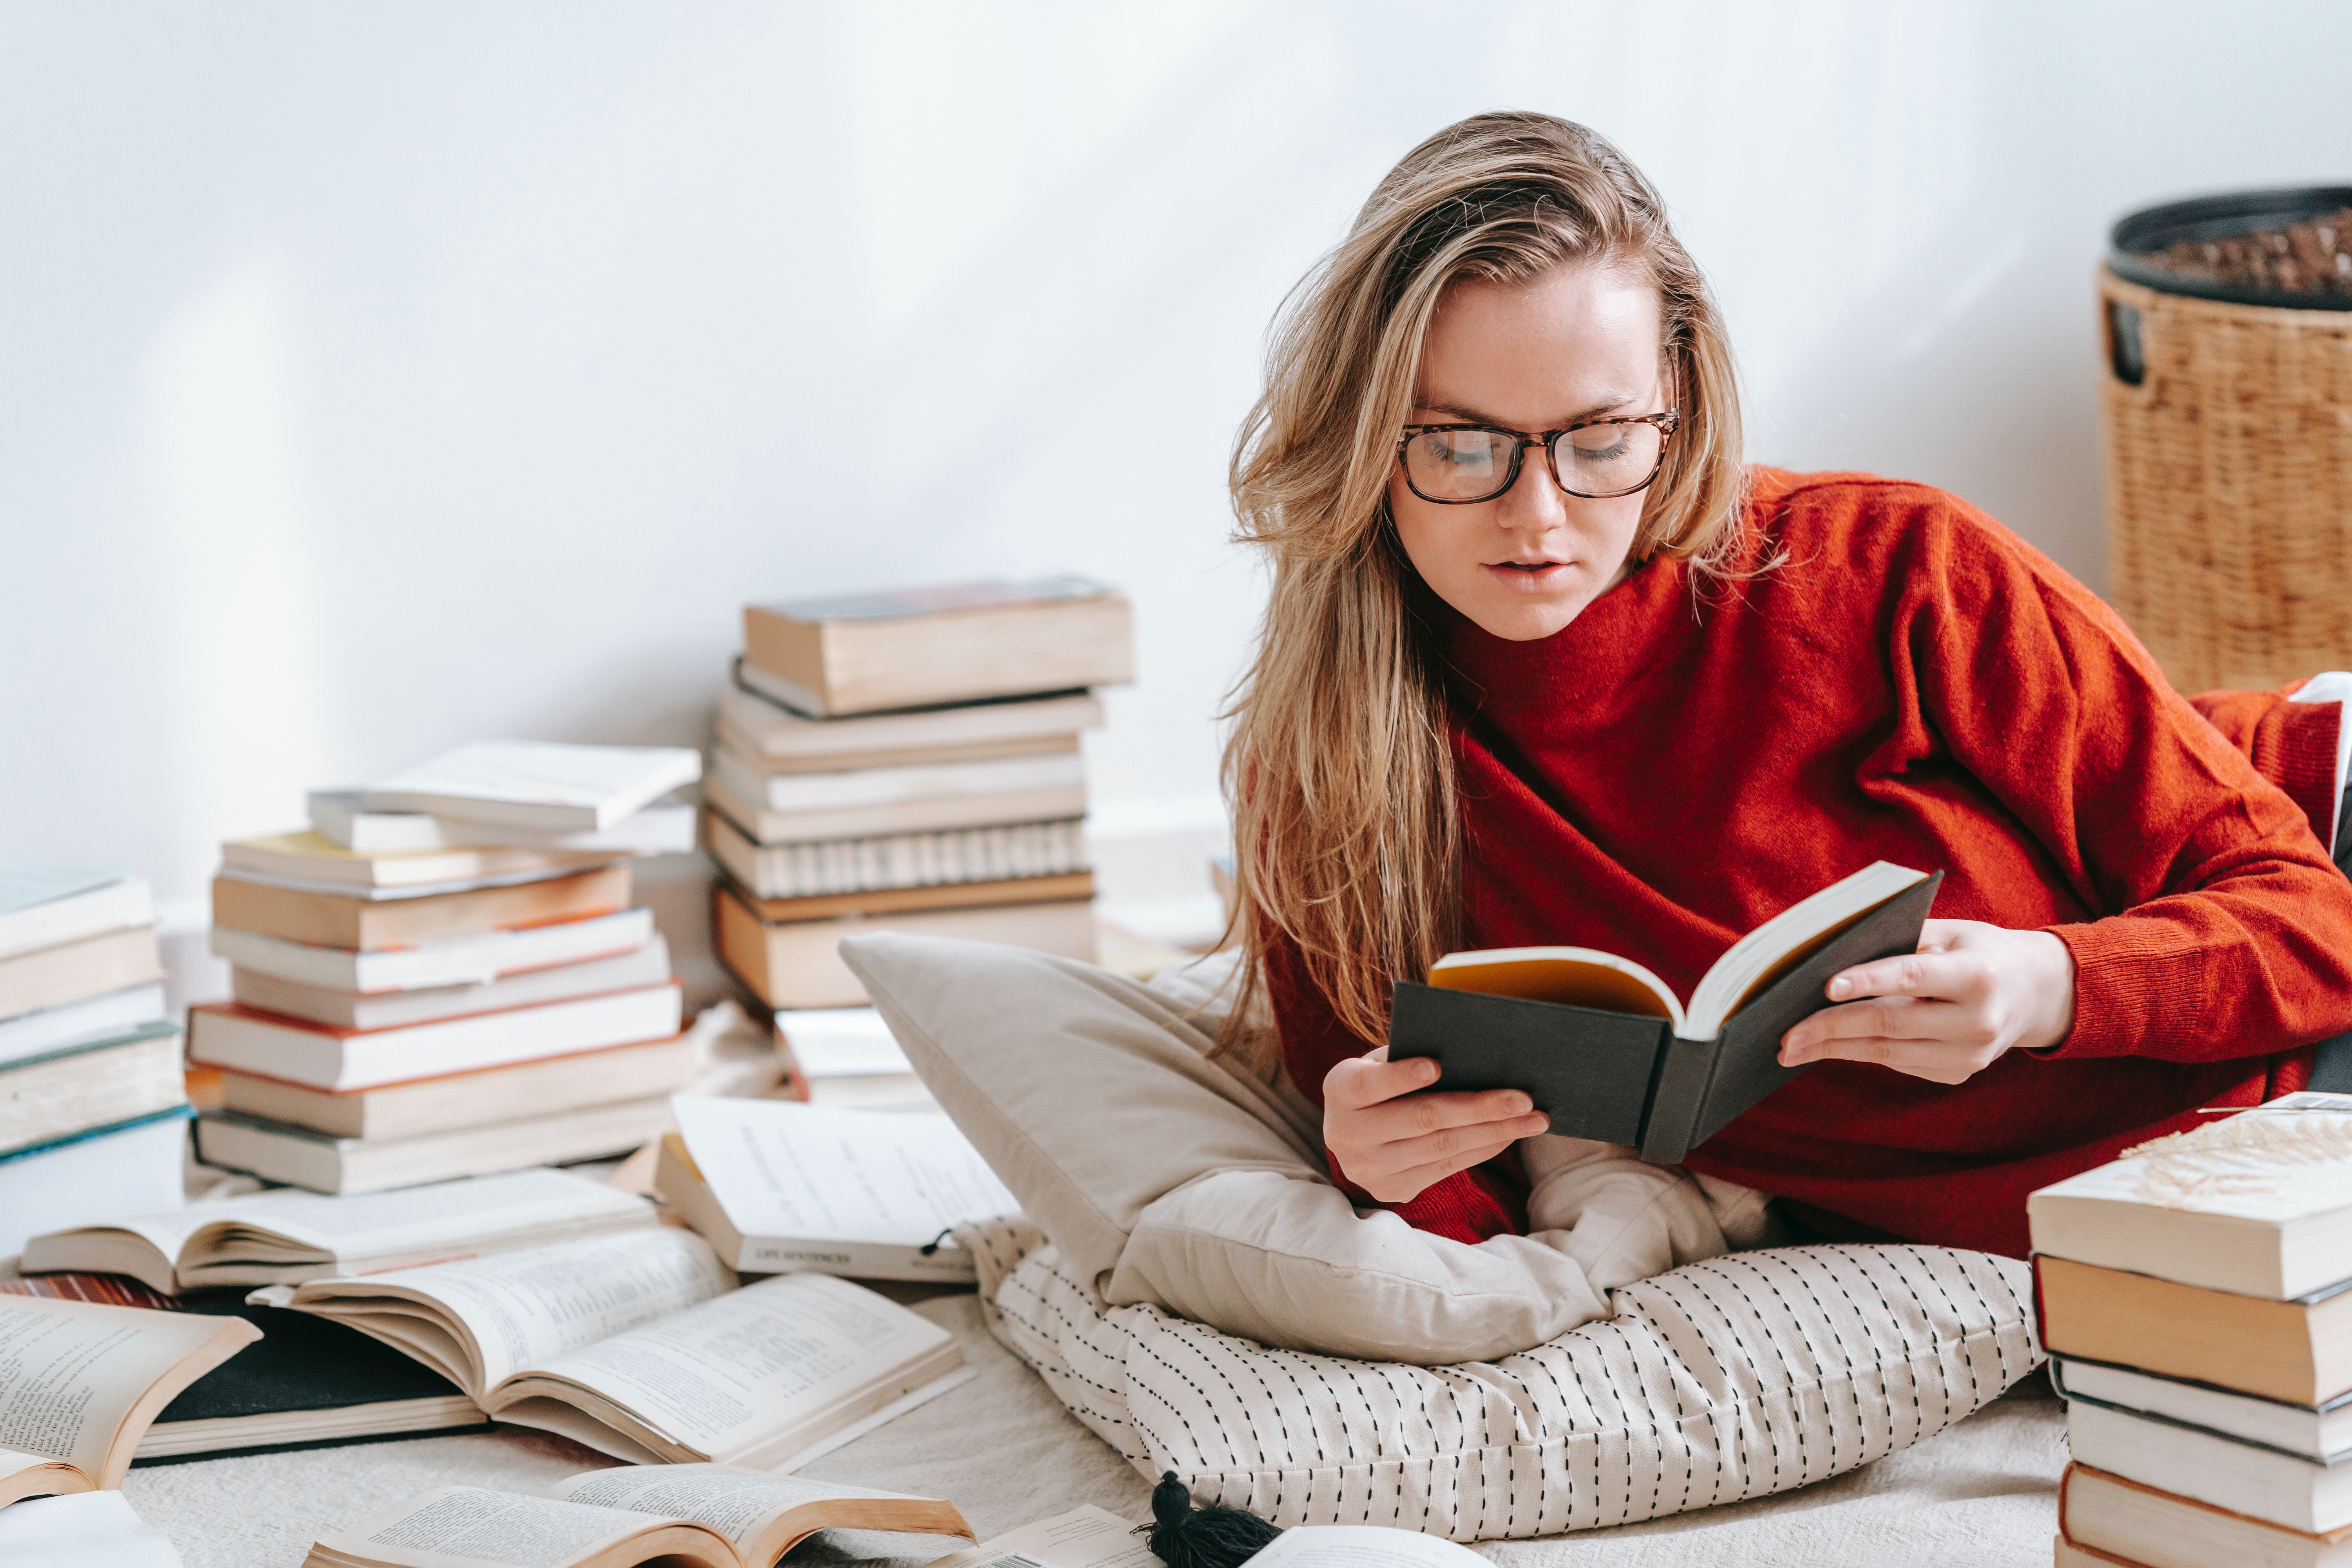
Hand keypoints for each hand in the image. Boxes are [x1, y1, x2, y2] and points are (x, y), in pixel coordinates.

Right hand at [1324, 1045, 1551, 1203]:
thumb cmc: (1379, 1082)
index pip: (1370, 1084)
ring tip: (1533, 1118)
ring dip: (1494, 1132)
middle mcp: (1346, 1134)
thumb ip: (1407, 1057)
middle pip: (1421, 1119)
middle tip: (1522, 1097)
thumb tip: (1470, 1055)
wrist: (1353, 1132)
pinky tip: (1510, 1134)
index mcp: (1338, 1089)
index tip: (1437, 1066)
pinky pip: (1448, 1168)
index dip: (1401, 1076)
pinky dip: (1484, 1149)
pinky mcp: (1392, 1190)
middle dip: (1478, 1107)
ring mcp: (1369, 1169)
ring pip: (1442, 1147)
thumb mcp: (1379, 1062)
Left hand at [1777, 918, 2076, 1084]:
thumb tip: (1830, 958)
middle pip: (1890, 1024)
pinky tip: (1826, 1047)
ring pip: (1888, 1053)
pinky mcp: (1959, 1073)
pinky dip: (1860, 1053)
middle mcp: (1979, 1021)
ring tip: (1791, 1048)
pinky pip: (1899, 1063)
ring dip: (1834, 1050)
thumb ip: (1900, 942)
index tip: (1823, 987)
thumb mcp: (1950, 933)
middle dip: (1830, 1029)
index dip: (1867, 981)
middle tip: (1784, 1033)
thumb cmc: (1978, 951)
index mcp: (1977, 975)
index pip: (1912, 978)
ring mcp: (1971, 1055)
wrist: (2036, 992)